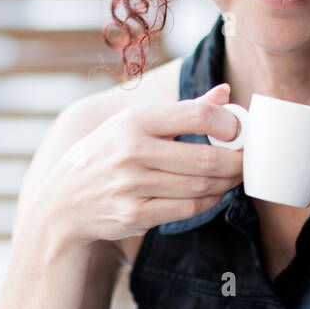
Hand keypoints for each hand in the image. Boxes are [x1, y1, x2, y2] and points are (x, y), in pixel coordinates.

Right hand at [30, 83, 243, 246]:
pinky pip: (188, 209)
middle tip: (247, 160)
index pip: (196, 115)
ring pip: (200, 186)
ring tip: (234, 176)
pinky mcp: (134, 215)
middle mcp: (131, 152)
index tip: (239, 131)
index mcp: (134, 121)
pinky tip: (214, 193)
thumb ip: (185, 109)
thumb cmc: (108, 154)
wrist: (62, 202)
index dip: (228, 124)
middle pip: (205, 158)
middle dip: (236, 162)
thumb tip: (227, 93)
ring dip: (226, 183)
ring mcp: (131, 186)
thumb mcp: (136, 123)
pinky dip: (209, 202)